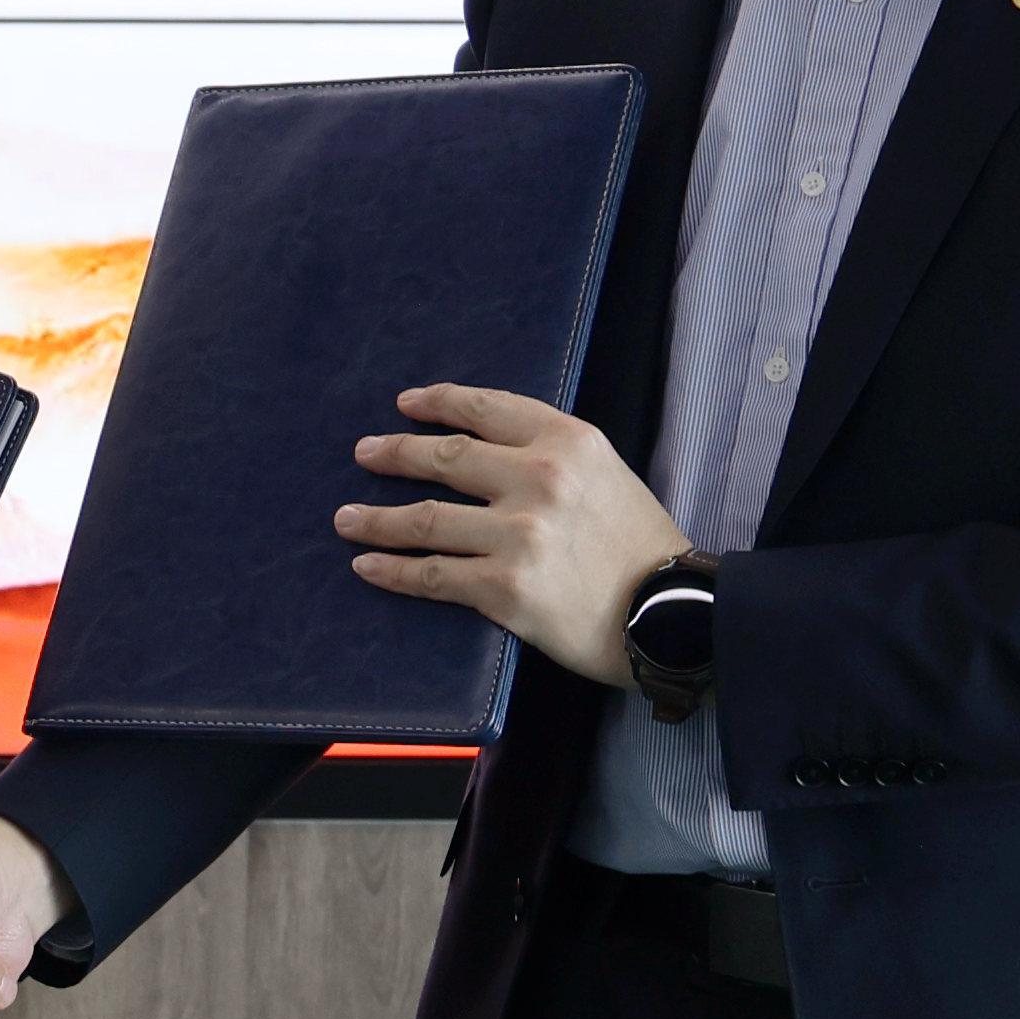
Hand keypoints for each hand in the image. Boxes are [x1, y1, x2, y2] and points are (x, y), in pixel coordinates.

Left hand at [339, 385, 689, 685]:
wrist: (673, 616)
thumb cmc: (643, 547)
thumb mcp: (608, 474)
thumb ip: (554, 456)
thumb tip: (490, 452)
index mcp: (567, 441)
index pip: (485, 408)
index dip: (437, 403)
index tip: (405, 405)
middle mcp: (538, 478)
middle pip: (445, 457)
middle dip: (394, 454)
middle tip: (364, 454)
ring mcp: (519, 534)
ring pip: (426, 519)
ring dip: (375, 518)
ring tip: (346, 518)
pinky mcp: (505, 588)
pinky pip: (433, 575)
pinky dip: (393, 570)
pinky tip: (368, 565)